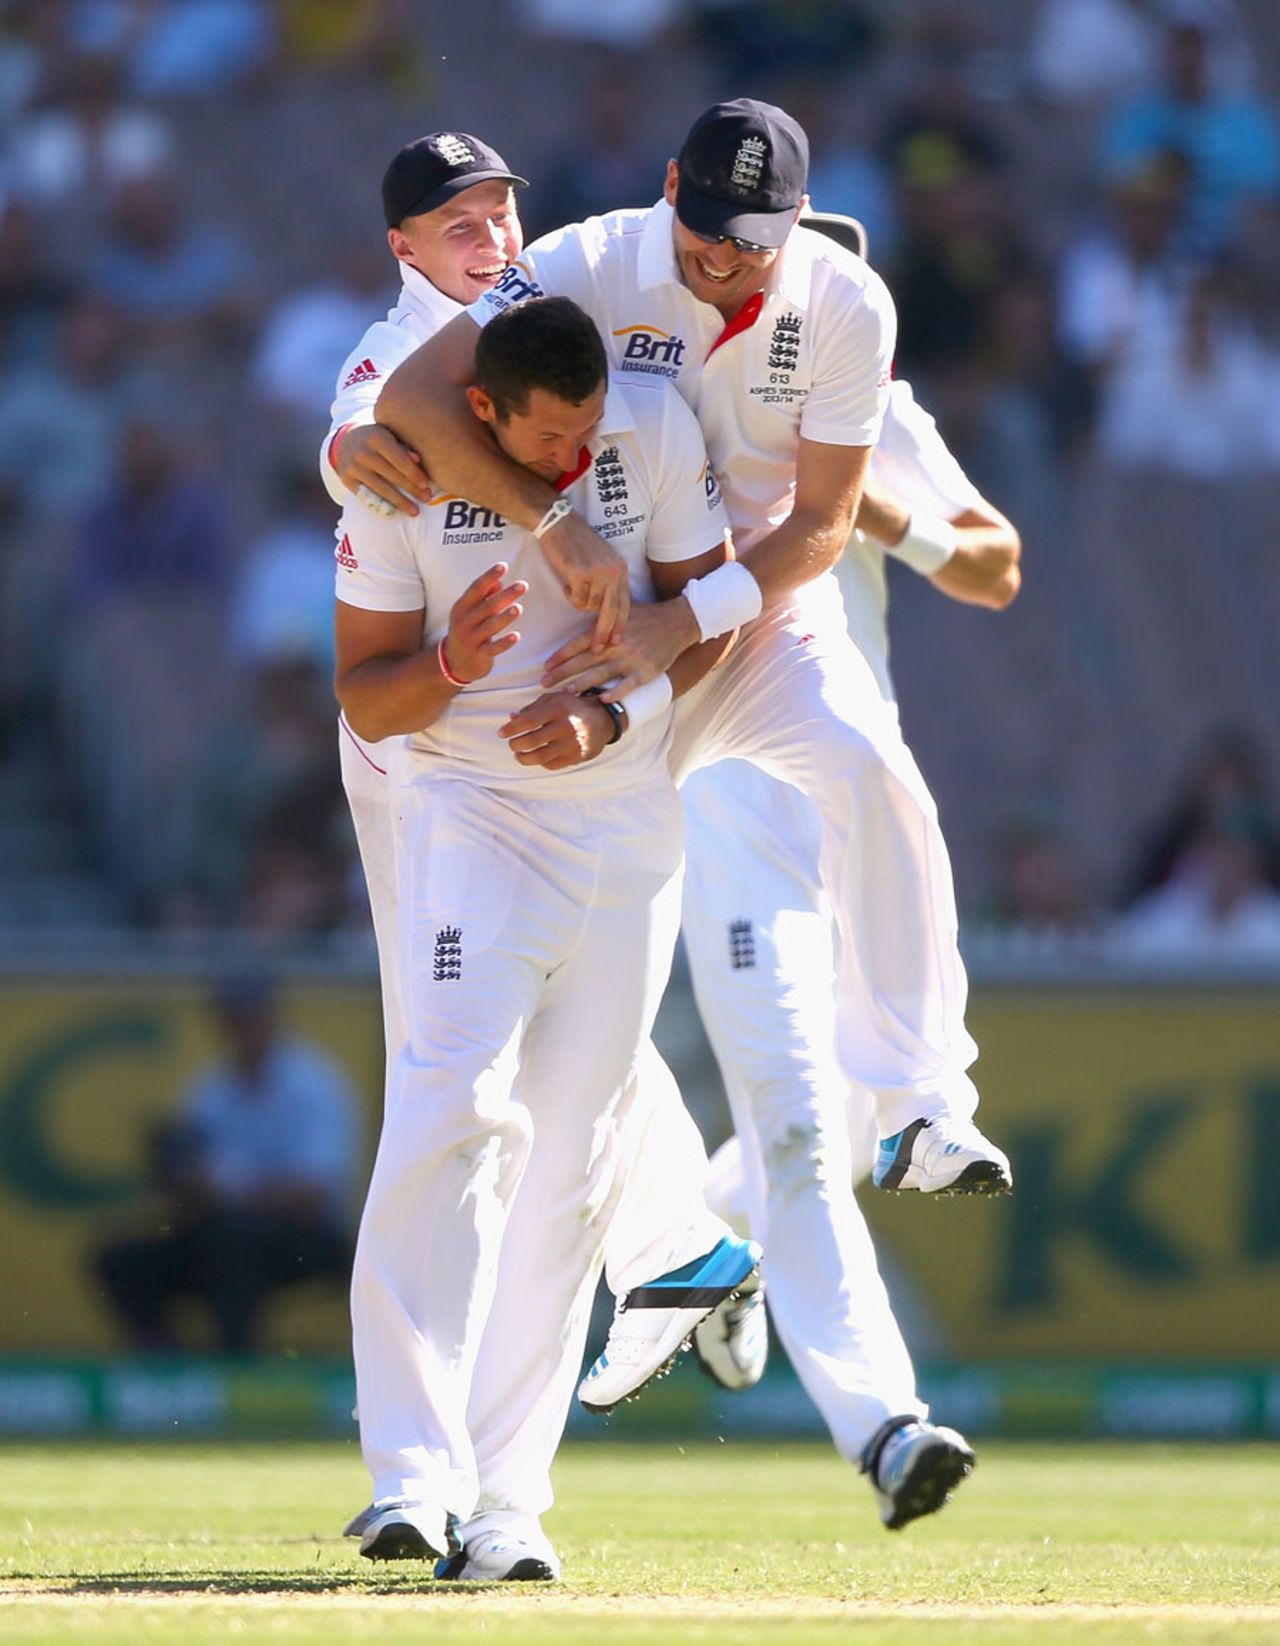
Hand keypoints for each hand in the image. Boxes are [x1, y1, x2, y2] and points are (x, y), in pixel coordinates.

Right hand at [336, 424, 431, 515]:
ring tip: (415, 511)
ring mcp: (353, 468)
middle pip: (392, 475)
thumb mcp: (389, 435)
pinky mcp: (347, 480)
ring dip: (400, 502)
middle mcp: (363, 453)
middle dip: (411, 489)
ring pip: (381, 489)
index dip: (413, 474)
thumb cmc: (378, 437)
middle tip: (427, 498)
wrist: (347, 440)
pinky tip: (395, 512)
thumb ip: (403, 446)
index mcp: (376, 438)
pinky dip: (382, 505)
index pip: (399, 460)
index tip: (426, 484)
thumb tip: (418, 459)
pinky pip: (367, 497)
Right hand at [444, 563, 527, 683]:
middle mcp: (463, 622)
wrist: (454, 662)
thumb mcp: (470, 612)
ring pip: (490, 627)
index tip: (504, 566)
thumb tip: (499, 581)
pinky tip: (516, 636)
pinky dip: (505, 643)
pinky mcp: (479, 655)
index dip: (489, 577)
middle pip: (486, 606)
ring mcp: (470, 640)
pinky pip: (493, 648)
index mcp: (461, 608)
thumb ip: (484, 597)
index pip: (476, 589)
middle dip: (505, 595)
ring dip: (505, 617)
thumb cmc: (468, 630)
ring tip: (519, 608)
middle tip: (523, 585)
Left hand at [498, 690, 614, 769]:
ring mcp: (571, 744)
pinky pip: (551, 765)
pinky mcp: (576, 757)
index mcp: (558, 709)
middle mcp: (566, 726)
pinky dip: (540, 762)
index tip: (502, 733)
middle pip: (531, 741)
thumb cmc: (573, 707)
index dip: (511, 729)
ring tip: (519, 754)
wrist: (603, 720)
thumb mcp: (554, 700)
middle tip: (512, 744)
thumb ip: (532, 708)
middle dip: (515, 744)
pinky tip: (537, 757)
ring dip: (523, 758)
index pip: (528, 721)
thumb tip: (511, 718)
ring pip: (539, 757)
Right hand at [538, 512, 630, 648]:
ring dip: (579, 601)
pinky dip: (569, 595)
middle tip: (598, 648)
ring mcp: (598, 573)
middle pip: (612, 611)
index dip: (621, 624)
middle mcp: (613, 572)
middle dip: (605, 632)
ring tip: (572, 586)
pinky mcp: (581, 574)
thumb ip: (607, 582)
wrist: (560, 524)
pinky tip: (566, 581)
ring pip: (590, 606)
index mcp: (620, 569)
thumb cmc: (577, 543)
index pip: (625, 603)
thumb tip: (606, 609)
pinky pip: (576, 599)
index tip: (617, 640)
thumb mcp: (600, 561)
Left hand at [540, 599, 697, 697]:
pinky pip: (628, 684)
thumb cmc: (646, 617)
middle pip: (584, 660)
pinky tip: (602, 699)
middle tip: (544, 683)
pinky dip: (615, 692)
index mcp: (608, 629)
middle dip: (563, 672)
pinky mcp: (645, 671)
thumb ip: (599, 620)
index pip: (579, 643)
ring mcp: (631, 659)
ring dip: (583, 683)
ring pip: (602, 673)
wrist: (677, 622)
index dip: (561, 655)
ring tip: (565, 692)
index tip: (545, 666)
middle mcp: (616, 644)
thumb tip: (578, 621)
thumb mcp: (621, 611)